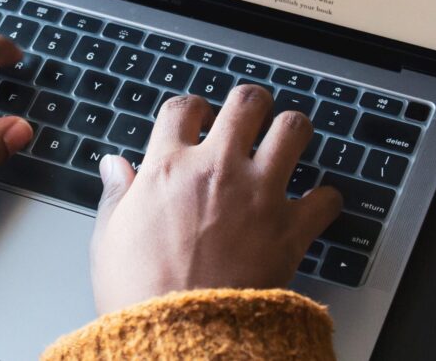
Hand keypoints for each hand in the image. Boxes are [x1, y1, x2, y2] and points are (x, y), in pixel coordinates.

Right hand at [90, 86, 342, 314]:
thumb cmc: (140, 291)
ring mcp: (258, 194)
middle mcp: (216, 169)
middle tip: (249, 114)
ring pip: (293, 130)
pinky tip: (314, 203)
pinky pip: (326, 197)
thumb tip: (113, 165)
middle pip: (245, 103)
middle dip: (249, 103)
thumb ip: (115, 194)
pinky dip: (324, 198)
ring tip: (286, 139)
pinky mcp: (291, 227)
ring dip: (291, 131)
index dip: (190, 108)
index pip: (182, 108)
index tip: (195, 117)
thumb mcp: (109, 238)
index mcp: (167, 168)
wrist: (182, 333)